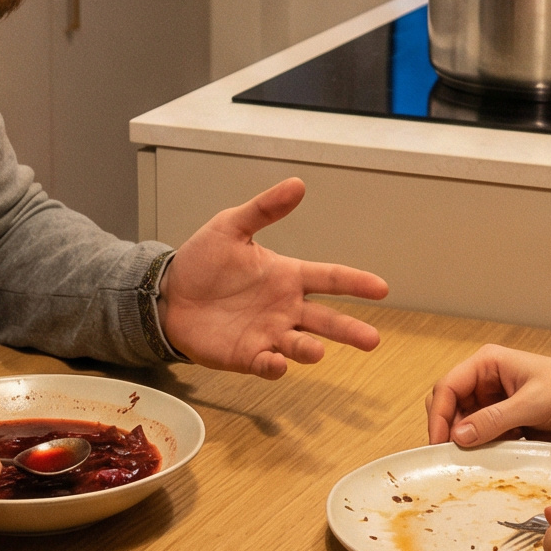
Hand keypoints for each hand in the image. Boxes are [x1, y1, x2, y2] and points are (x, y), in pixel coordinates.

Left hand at [162, 178, 387, 379]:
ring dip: (310, 350)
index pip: (329, 278)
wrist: (168, 294)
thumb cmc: (204, 261)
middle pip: (326, 320)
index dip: (356, 282)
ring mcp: (268, 333)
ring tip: (316, 352)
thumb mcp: (231, 226)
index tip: (381, 288)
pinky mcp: (247, 355)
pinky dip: (275, 366)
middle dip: (350, 330)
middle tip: (372, 339)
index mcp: (287, 275)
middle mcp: (285, 307)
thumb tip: (297, 184)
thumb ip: (265, 208)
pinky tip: (277, 363)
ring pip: (300, 345)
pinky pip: (267, 364)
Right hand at [426, 346, 550, 446]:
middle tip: (452, 455)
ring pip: (463, 424)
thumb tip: (459, 436)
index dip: (438, 414)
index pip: (448, 386)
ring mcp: (492, 403)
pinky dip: (480, 448)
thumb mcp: (533, 403)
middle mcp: (484, 382)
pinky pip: (481, 437)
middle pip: (450, 406)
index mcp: (487, 364)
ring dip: (465, 442)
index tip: (440, 442)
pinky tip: (488, 458)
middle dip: (448, 429)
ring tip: (471, 459)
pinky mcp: (503, 422)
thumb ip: (495, 419)